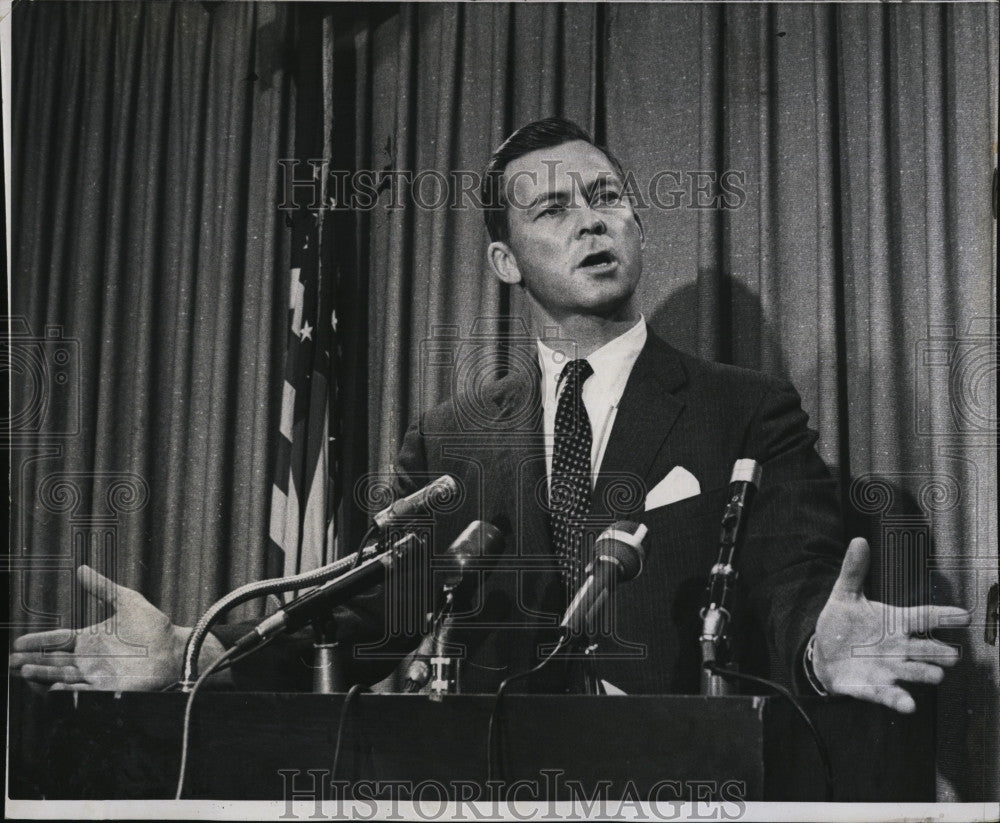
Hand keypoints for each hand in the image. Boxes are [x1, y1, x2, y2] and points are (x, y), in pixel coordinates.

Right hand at [9, 565, 225, 691]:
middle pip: (53, 661)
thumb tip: (82, 569)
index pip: (57, 640)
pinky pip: (81, 692)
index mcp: (90, 639)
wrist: (175, 649)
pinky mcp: (107, 688)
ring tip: (25, 671)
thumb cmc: (155, 626)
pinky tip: (51, 688)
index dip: (38, 642)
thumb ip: (102, 587)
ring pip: (61, 677)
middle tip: (14, 661)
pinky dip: (65, 691)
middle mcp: (89, 658)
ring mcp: (97, 674)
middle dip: (32, 662)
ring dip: (43, 675)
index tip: (18, 643)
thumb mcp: (126, 600)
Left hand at [812, 538, 970, 712]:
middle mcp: (899, 647)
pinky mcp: (875, 687)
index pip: (924, 616)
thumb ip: (854, 571)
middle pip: (926, 648)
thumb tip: (858, 541)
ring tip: (936, 675)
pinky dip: (899, 700)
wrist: (824, 653)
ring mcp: (889, 668)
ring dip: (925, 674)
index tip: (964, 615)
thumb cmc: (842, 624)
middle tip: (951, 654)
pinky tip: (908, 705)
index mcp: (895, 622)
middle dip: (939, 652)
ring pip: (916, 673)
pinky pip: (890, 695)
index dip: (943, 616)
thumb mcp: (845, 595)